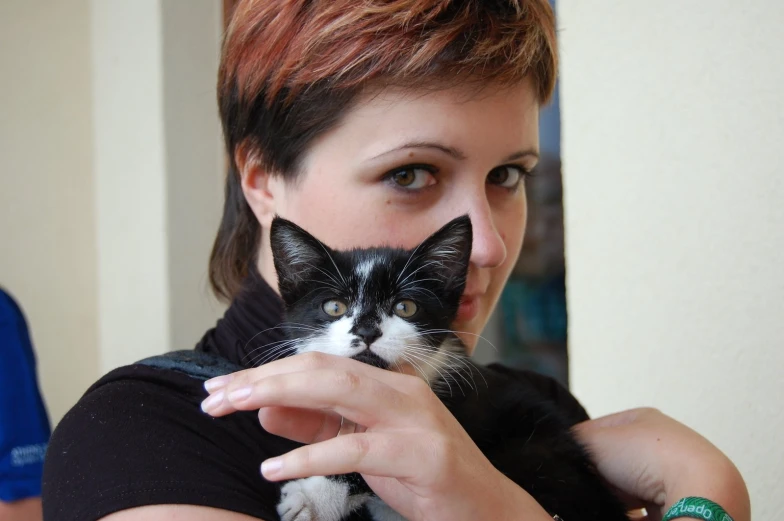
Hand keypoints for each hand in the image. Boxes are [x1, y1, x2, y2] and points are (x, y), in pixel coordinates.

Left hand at [200, 352, 551, 520]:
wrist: (485, 507)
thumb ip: (315, 425)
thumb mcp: (360, 447)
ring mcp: (413, 418)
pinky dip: (310, 456)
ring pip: (338, 391)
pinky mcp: (420, 453)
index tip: (222, 388)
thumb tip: (264, 411)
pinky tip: (274, 469)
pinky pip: (355, 449)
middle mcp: (399, 389)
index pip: (317, 364)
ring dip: (278, 396)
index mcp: (385, 382)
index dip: (266, 372)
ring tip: (233, 410)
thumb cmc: (420, 475)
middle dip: (263, 377)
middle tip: (215, 395)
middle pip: (322, 368)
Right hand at [572, 407, 749, 520]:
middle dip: (598, 476)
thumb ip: (570, 443)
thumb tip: (553, 452)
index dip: (578, 448)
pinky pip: (645, 511)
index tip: (566, 463)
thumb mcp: (595, 441)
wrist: (699, 493)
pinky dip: (630, 514)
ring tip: (602, 503)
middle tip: (585, 486)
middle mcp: (661, 442)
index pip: (597, 430)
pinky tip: (620, 515)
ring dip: (614, 498)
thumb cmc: (649, 458)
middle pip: (613, 462)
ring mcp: (673, 473)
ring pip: (629, 489)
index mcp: (642, 418)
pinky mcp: (681, 502)